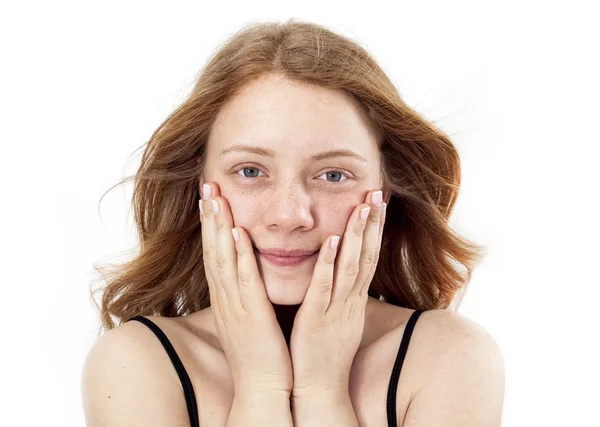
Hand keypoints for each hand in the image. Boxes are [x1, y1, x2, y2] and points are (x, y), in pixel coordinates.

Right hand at [199, 182, 292, 394]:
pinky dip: (241, 256)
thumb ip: (245, 293)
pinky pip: (246, 281)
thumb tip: (247, 274)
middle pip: (213, 250)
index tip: (209, 198)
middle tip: (206, 186)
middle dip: (210, 217)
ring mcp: (236, 306)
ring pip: (224, 260)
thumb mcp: (246, 317)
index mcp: (226, 298)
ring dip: (220, 228)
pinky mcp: (252, 316)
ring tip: (216, 198)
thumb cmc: (258, 352)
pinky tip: (240, 234)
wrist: (262, 387)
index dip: (211, 225)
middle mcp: (226, 298)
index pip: (215, 254)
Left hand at [289, 189, 385, 397]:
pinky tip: (333, 241)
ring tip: (363, 206)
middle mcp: (351, 301)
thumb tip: (342, 274)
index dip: (376, 230)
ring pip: (352, 267)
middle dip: (374, 224)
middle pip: (368, 256)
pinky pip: (324, 288)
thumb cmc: (325, 353)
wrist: (320, 389)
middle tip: (379, 192)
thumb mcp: (339, 319)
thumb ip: (341, 295)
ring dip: (358, 236)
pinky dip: (329, 263)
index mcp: (354, 300)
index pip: (370, 258)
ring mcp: (336, 310)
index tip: (379, 202)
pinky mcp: (317, 320)